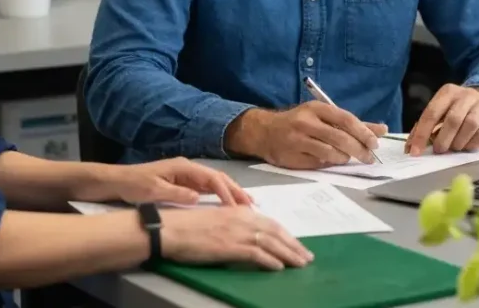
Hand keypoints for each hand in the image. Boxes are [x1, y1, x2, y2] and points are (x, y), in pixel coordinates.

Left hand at [110, 157, 252, 206]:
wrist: (117, 181)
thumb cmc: (134, 185)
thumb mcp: (154, 190)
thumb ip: (177, 193)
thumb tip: (198, 198)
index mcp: (184, 166)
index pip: (212, 178)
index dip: (226, 192)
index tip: (236, 206)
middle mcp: (189, 168)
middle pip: (218, 177)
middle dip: (236, 190)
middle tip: (252, 205)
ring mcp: (187, 175)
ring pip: (215, 183)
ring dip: (231, 192)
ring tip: (247, 205)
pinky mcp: (184, 183)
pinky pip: (207, 189)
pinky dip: (220, 195)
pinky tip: (228, 205)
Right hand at [161, 206, 312, 270]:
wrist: (171, 229)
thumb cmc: (189, 226)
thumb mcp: (217, 218)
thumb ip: (235, 223)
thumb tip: (249, 233)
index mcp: (240, 212)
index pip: (270, 223)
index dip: (286, 235)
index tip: (297, 244)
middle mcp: (243, 219)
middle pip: (276, 232)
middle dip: (294, 245)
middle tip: (307, 257)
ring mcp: (238, 232)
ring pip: (272, 243)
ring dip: (289, 254)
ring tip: (300, 264)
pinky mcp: (231, 246)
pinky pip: (257, 254)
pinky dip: (271, 261)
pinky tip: (279, 267)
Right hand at [252, 102, 387, 169]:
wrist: (266, 132)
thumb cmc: (301, 123)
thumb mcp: (324, 116)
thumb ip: (353, 124)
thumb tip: (382, 130)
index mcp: (316, 108)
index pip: (345, 119)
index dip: (363, 132)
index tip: (375, 143)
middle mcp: (305, 122)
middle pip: (339, 138)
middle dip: (358, 149)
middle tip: (369, 157)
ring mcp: (297, 140)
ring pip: (330, 153)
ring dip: (344, 158)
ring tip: (348, 158)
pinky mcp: (292, 157)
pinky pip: (318, 163)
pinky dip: (328, 163)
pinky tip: (330, 160)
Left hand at [407, 84, 478, 155]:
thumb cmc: (456, 110)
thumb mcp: (440, 112)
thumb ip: (424, 128)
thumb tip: (410, 149)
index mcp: (447, 92)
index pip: (432, 112)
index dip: (422, 134)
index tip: (415, 152)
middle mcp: (465, 95)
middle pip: (453, 119)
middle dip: (443, 139)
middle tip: (439, 150)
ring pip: (470, 125)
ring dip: (458, 142)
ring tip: (454, 148)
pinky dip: (472, 144)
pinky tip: (466, 146)